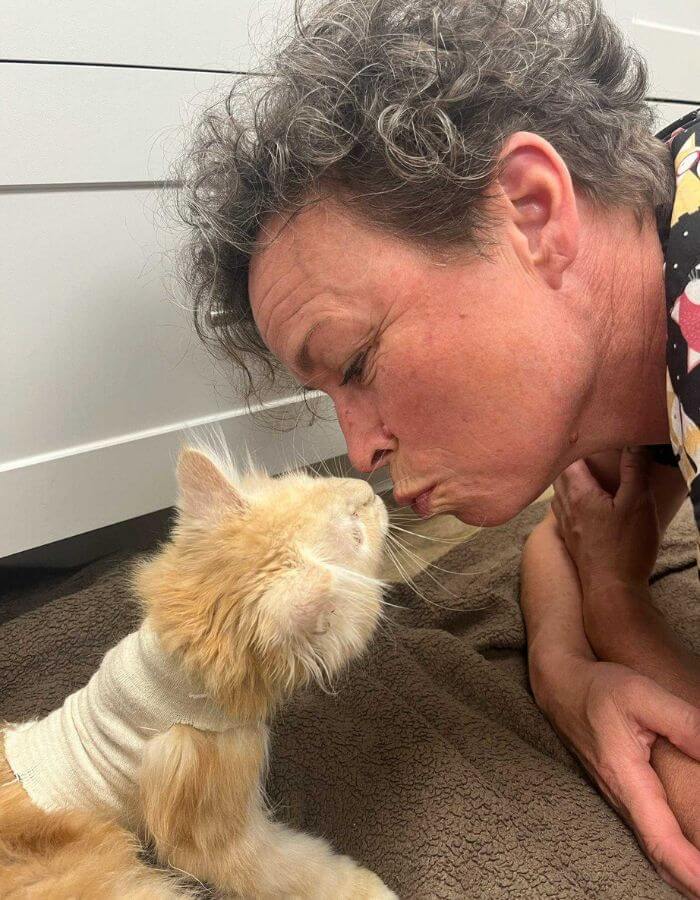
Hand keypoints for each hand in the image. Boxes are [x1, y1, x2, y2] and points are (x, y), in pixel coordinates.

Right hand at [533, 650, 699, 897]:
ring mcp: (617, 797)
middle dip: (689, 883)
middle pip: (658, 856)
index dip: (688, 870)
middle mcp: (619, 796)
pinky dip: (671, 855)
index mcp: (625, 776)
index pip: (661, 838)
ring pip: (653, 849)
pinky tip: (688, 860)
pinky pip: (649, 834)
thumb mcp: (642, 693)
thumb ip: (684, 723)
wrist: (559, 686)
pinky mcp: (620, 791)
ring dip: (682, 872)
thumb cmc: (597, 689)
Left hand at [552, 447, 660, 593]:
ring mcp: (565, 526)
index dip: (576, 446)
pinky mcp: (570, 542)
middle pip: (559, 477)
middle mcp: (566, 508)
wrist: (611, 590)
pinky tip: (580, 506)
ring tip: (582, 475)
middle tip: (584, 453)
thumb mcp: (637, 502)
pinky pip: (562, 513)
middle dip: (569, 462)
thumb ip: (634, 471)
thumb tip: (633, 443)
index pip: (569, 461)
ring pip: (558, 495)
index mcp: (579, 494)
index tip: (587, 436)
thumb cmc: (625, 547)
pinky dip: (568, 502)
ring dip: (567, 482)